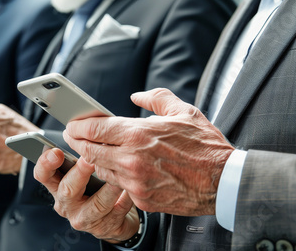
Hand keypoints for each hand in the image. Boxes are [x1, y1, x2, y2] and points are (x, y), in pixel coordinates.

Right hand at [34, 148, 139, 241]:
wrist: (114, 218)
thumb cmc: (96, 186)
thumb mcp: (83, 171)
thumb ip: (80, 154)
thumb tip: (85, 127)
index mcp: (57, 185)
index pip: (42, 174)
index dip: (46, 163)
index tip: (57, 152)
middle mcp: (66, 203)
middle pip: (67, 189)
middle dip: (79, 173)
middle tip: (90, 159)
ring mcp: (83, 218)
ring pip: (97, 204)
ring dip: (109, 188)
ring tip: (119, 175)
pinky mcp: (103, 228)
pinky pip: (117, 212)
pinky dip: (125, 199)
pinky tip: (131, 189)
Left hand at [64, 88, 234, 215]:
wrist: (224, 181)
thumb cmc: (205, 146)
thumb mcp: (183, 111)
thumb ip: (156, 98)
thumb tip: (137, 95)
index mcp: (139, 134)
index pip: (94, 129)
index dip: (78, 125)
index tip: (72, 123)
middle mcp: (132, 159)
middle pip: (88, 151)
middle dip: (76, 142)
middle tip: (72, 136)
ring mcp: (135, 182)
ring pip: (100, 169)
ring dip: (93, 159)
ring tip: (92, 149)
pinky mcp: (142, 199)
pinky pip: (117, 185)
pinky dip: (113, 175)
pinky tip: (117, 167)